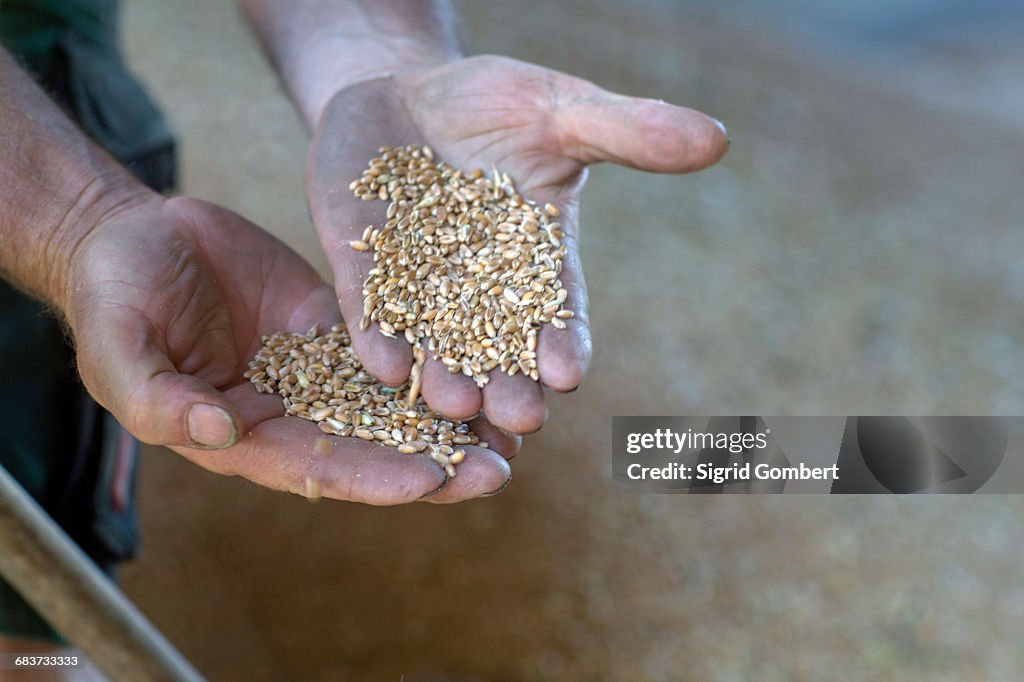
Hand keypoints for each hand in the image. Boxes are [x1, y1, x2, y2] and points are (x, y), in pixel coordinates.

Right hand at [64, 195, 513, 503]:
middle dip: (435, 460)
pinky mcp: (335, 328)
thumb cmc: (115, 293)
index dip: (373, 476)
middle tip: (501, 470)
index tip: (433, 479)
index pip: (316, 468)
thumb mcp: (120, 346)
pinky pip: (392, 345)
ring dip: (450, 418)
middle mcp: (289, 412)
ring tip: (515, 425)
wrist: (134, 234)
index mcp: (240, 434)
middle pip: (371, 446)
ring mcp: (316, 370)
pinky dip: (434, 357)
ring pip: (392, 402)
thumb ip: (159, 398)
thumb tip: (220, 436)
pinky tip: (485, 358)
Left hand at [307, 55, 727, 433]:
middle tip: (518, 418)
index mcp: (537, 258)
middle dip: (507, 381)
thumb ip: (627, 130)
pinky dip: (377, 333)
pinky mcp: (363, 265)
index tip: (569, 372)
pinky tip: (381, 362)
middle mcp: (479, 286)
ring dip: (441, 374)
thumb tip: (717, 138)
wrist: (404, 89)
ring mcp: (417, 281)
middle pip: (497, 345)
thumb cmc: (495, 102)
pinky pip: (370, 304)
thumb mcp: (561, 109)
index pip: (557, 307)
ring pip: (433, 339)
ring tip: (450, 402)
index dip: (565, 339)